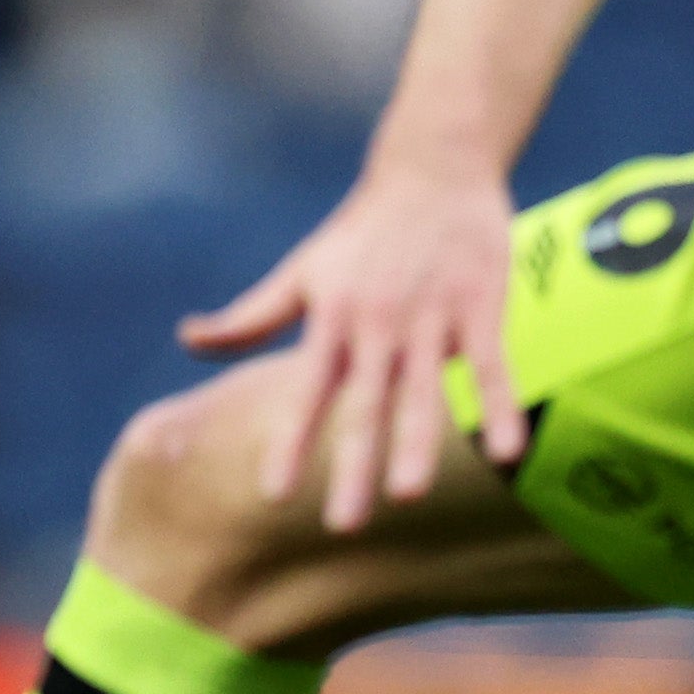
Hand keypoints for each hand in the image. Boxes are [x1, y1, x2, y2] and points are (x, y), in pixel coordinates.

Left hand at [176, 139, 524, 532]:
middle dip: (354, 465)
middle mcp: (377, 323)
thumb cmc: (360, 230)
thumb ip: (250, 317)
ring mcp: (430, 316)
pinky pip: (491, 366)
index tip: (274, 494)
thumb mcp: (302, 272)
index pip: (306, 391)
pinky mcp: (480, 306)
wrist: (432, 168)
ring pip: (424, 390)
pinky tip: (507, 453)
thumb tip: (187, 340)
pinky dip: (499, 407)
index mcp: (332, 319)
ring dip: (417, 443)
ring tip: (408, 493)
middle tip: (344, 525)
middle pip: (364, 404)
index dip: (290, 441)